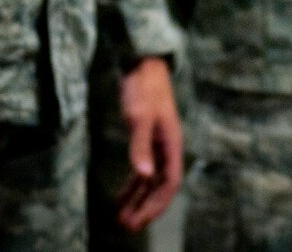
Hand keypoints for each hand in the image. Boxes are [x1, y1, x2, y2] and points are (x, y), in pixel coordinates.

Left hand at [113, 56, 182, 230]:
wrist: (142, 64)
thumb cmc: (143, 88)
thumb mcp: (139, 117)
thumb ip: (140, 146)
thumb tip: (143, 175)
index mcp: (172, 144)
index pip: (169, 183)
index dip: (157, 204)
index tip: (141, 220)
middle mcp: (167, 148)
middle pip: (160, 187)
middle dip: (146, 208)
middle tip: (128, 227)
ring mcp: (157, 145)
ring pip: (150, 181)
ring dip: (138, 200)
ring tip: (122, 218)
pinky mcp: (146, 140)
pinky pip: (141, 169)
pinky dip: (132, 185)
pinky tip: (120, 196)